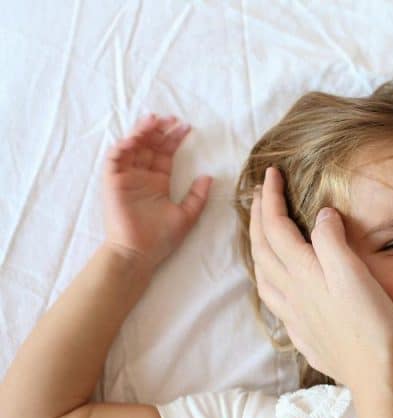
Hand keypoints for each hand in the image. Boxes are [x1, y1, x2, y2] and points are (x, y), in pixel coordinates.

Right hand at [101, 114, 211, 270]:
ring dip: (141, 133)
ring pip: (132, 148)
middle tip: (171, 118)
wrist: (139, 254)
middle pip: (149, 147)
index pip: (165, 154)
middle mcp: (141, 177)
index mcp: (158, 182)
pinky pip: (114, 161)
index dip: (174, 139)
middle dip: (159, 131)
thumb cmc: (162, 238)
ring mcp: (126, 179)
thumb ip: (198, 196)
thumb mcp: (187, 215)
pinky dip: (122, 148)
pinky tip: (134, 139)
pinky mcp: (112, 184)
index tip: (186, 127)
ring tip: (154, 120)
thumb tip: (209, 176)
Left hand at [249, 167, 392, 387]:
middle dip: (258, 218)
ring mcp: (294, 316)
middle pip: (262, 249)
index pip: (276, 227)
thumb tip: (321, 214)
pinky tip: (279, 284)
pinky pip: (274, 299)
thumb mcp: (354, 273)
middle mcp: (291, 292)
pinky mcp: (303, 334)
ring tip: (261, 235)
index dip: (271, 198)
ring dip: (257, 248)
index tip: (271, 174)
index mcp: (303, 272)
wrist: (375, 374)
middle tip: (261, 195)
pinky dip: (269, 279)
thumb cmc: (371, 323)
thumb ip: (332, 240)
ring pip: (263, 276)